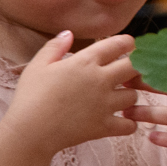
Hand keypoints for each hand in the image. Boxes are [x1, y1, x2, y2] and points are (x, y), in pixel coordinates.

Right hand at [0, 33, 146, 165]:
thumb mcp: (37, 66)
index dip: (128, 43)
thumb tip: (68, 33)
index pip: (119, 44)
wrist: (29, 132)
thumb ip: (55, 47)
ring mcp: (105, 104)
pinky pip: (129, 125)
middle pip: (135, 67)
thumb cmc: (30, 97)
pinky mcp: (104, 126)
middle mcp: (100, 80)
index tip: (129, 45)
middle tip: (130, 72)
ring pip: (134, 95)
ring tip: (119, 98)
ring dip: (129, 95)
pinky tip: (120, 121)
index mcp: (85, 62)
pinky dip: (128, 124)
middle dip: (136, 67)